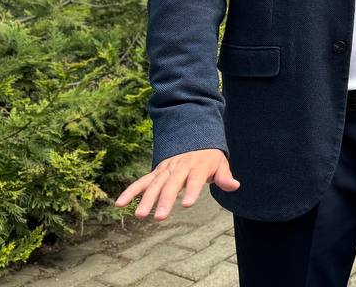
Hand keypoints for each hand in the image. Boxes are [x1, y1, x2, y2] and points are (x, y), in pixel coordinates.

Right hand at [115, 149, 238, 220]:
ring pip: (155, 184)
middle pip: (172, 184)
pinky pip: (142, 181)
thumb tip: (235, 185)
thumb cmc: (209, 158)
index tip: (186, 204)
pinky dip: (131, 191)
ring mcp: (166, 168)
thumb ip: (225, 176)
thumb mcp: (220, 164)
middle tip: (160, 217)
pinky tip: (120, 203)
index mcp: (197, 165)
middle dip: (165, 200)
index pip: (194, 178)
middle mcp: (180, 166)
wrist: (194, 139)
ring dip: (147, 199)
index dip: (191, 190)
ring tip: (140, 215)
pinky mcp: (156, 172)